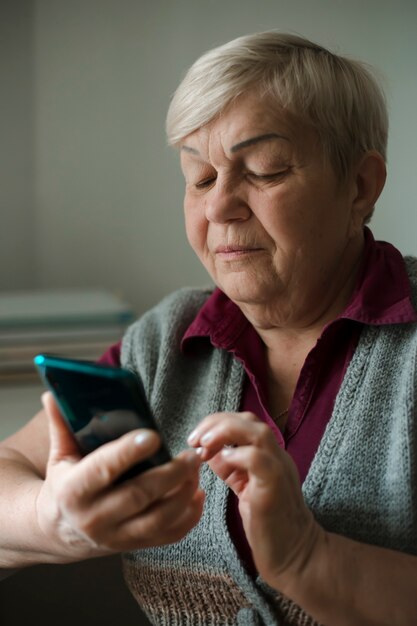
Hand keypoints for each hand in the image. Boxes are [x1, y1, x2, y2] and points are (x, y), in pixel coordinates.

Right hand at [35, 392, 203, 562]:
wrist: (58, 531)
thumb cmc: (64, 483)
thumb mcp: (59, 455)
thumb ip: (61, 425)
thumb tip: (53, 393)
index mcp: (73, 491)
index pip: (102, 470)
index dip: (128, 453)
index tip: (153, 436)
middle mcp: (93, 519)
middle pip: (138, 496)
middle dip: (169, 474)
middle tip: (190, 455)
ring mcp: (115, 537)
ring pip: (157, 520)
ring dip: (183, 494)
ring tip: (196, 470)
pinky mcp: (134, 546)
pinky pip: (168, 536)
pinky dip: (188, 517)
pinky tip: (198, 494)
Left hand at [188, 411, 322, 588]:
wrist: (293, 555)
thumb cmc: (268, 523)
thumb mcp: (243, 486)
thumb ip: (229, 466)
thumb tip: (206, 449)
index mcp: (269, 454)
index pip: (244, 421)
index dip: (217, 423)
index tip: (195, 439)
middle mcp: (277, 456)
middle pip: (249, 420)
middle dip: (216, 423)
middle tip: (194, 439)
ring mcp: (279, 468)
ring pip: (257, 432)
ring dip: (224, 432)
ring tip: (203, 445)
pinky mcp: (274, 486)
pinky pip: (258, 459)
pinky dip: (237, 454)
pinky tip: (221, 462)